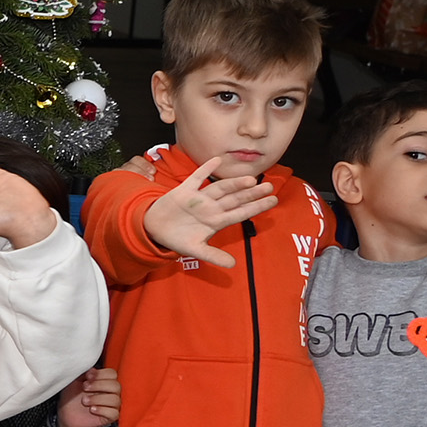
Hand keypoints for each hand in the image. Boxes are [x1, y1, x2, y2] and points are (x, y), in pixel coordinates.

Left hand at [56, 365, 119, 426]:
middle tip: (84, 388)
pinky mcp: (109, 417)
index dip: (101, 374)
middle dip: (99, 385)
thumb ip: (83, 373)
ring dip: (98, 399)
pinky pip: (114, 413)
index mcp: (104, 381)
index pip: (112, 374)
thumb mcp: (74, 381)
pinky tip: (92, 409)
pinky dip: (102, 410)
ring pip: (115, 400)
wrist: (66, 413)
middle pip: (116, 386)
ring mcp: (111, 405)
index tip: (87, 376)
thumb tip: (92, 369)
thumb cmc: (72, 396)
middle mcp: (110, 392)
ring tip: (84, 401)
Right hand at [140, 157, 278, 260]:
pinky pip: (196, 178)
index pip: (240, 213)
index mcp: (215, 221)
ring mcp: (199, 198)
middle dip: (251, 193)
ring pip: (219, 188)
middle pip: (234, 199)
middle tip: (269, 186)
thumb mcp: (195, 250)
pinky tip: (216, 160)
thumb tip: (232, 265)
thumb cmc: (177, 238)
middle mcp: (211, 208)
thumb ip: (213, 256)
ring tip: (250, 179)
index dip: (256, 207)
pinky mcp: (184, 191)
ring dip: (233, 183)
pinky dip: (205, 169)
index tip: (273, 200)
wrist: (154, 229)